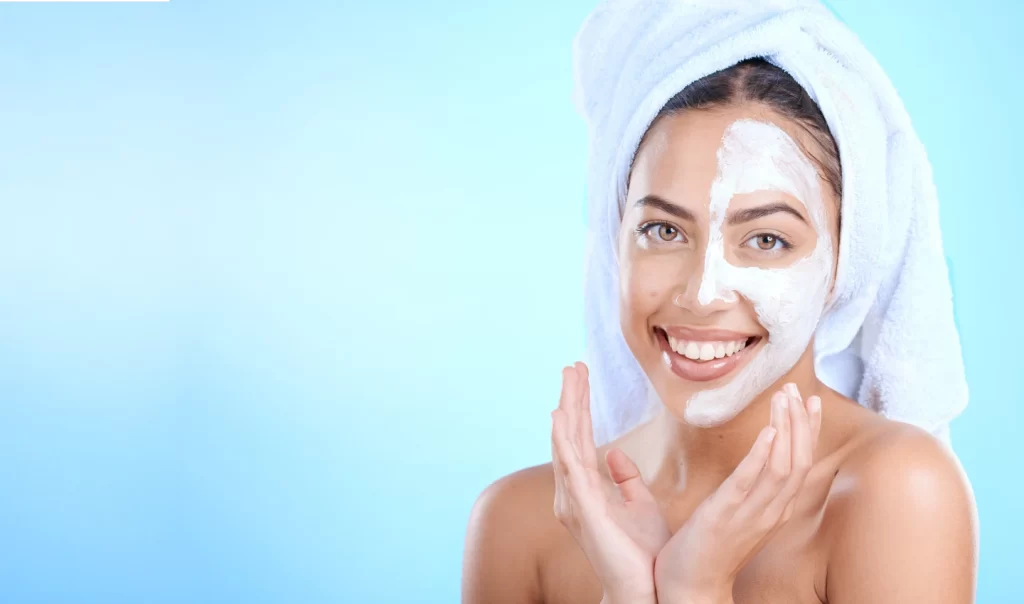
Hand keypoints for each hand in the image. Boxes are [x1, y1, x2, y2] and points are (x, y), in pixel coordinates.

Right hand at [551, 362, 671, 603]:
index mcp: (586, 489)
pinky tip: (559, 416)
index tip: (582, 376)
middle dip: (571, 398)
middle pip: (569, 435)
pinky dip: (563, 439)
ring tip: (569, 378)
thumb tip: (614, 453)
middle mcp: (573, 492)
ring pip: (566, 444)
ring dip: (567, 408)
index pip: (580, 438)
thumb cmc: (644, 553)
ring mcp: (574, 500)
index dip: (580, 407)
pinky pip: (569, 467)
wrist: (645, 589)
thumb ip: (626, 479)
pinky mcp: (582, 508)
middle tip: (573, 365)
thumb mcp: (639, 505)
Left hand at [654, 384, 821, 602]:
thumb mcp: (737, 514)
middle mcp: (770, 512)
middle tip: (796, 388)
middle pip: (799, 461)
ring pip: (783, 467)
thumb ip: (749, 489)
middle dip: (800, 422)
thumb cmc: (707, 549)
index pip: (802, 464)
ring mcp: (750, 515)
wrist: (690, 588)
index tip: (811, 400)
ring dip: (786, 428)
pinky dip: (763, 455)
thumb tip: (754, 461)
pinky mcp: (725, 516)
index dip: (808, 431)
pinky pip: (750, 483)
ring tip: (783, 398)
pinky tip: (767, 431)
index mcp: (774, 510)